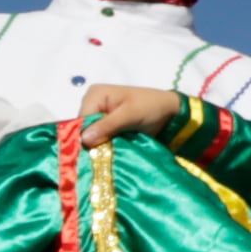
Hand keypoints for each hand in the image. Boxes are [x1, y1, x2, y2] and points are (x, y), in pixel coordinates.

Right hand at [74, 83, 192, 147]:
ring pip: (91, 136)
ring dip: (99, 146)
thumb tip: (84, 139)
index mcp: (95, 94)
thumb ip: (107, 126)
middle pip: (84, 129)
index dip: (85, 137)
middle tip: (102, 156)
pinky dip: (105, 146)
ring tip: (108, 155)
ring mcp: (99, 115)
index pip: (80, 120)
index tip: (93, 153)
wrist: (169, 111)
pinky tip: (110, 153)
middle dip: (92, 143)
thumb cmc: (151, 107)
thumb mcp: (130, 115)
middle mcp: (93, 103)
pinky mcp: (106, 125)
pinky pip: (100, 138)